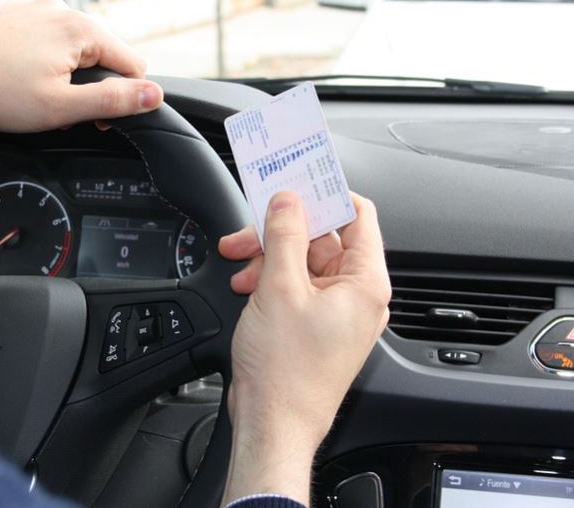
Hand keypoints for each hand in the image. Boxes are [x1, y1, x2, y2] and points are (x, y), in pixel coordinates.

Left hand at [0, 0, 163, 131]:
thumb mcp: (62, 108)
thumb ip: (113, 101)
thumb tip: (153, 94)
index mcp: (79, 29)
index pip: (130, 62)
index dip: (121, 96)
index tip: (94, 117)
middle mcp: (56, 8)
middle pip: (96, 51)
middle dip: (86, 81)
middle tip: (57, 107)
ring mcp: (26, 6)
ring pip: (63, 42)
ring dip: (58, 67)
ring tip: (29, 91)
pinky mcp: (1, 13)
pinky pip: (31, 34)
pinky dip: (30, 53)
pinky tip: (10, 72)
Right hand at [218, 191, 390, 504]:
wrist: (273, 424)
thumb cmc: (286, 372)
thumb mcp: (280, 288)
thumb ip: (285, 235)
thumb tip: (288, 200)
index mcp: (364, 282)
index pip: (357, 215)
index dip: (326, 194)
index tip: (296, 181)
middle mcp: (356, 295)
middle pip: (322, 238)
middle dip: (281, 232)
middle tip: (249, 232)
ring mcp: (335, 312)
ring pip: (303, 261)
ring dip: (270, 257)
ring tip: (240, 265)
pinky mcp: (314, 325)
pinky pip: (296, 286)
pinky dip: (270, 280)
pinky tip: (246, 285)